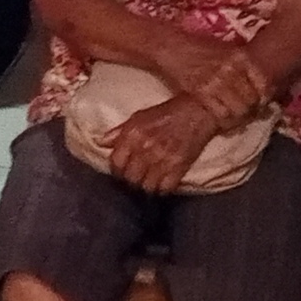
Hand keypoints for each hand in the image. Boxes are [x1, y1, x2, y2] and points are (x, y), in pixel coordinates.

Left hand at [105, 97, 224, 192]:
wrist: (199, 111)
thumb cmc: (167, 112)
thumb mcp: (139, 116)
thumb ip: (119, 131)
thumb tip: (100, 142)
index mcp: (133, 134)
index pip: (116, 163)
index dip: (117, 171)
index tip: (121, 172)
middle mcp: (145, 148)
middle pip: (130, 178)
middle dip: (131, 180)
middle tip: (136, 178)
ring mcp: (162, 159)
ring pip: (146, 187)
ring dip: (147, 186)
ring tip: (149, 181)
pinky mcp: (179, 167)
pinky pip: (165, 189)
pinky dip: (163, 189)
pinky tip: (163, 183)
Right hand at [149, 32, 269, 124]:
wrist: (170, 47)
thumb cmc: (197, 48)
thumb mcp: (224, 50)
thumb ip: (242, 63)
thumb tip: (261, 81)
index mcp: (240, 56)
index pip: (263, 82)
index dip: (265, 97)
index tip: (262, 104)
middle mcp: (231, 68)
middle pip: (252, 99)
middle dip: (252, 111)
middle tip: (248, 117)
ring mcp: (217, 80)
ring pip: (239, 109)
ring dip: (239, 119)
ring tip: (235, 121)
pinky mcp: (201, 92)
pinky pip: (221, 114)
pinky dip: (224, 122)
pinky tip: (222, 122)